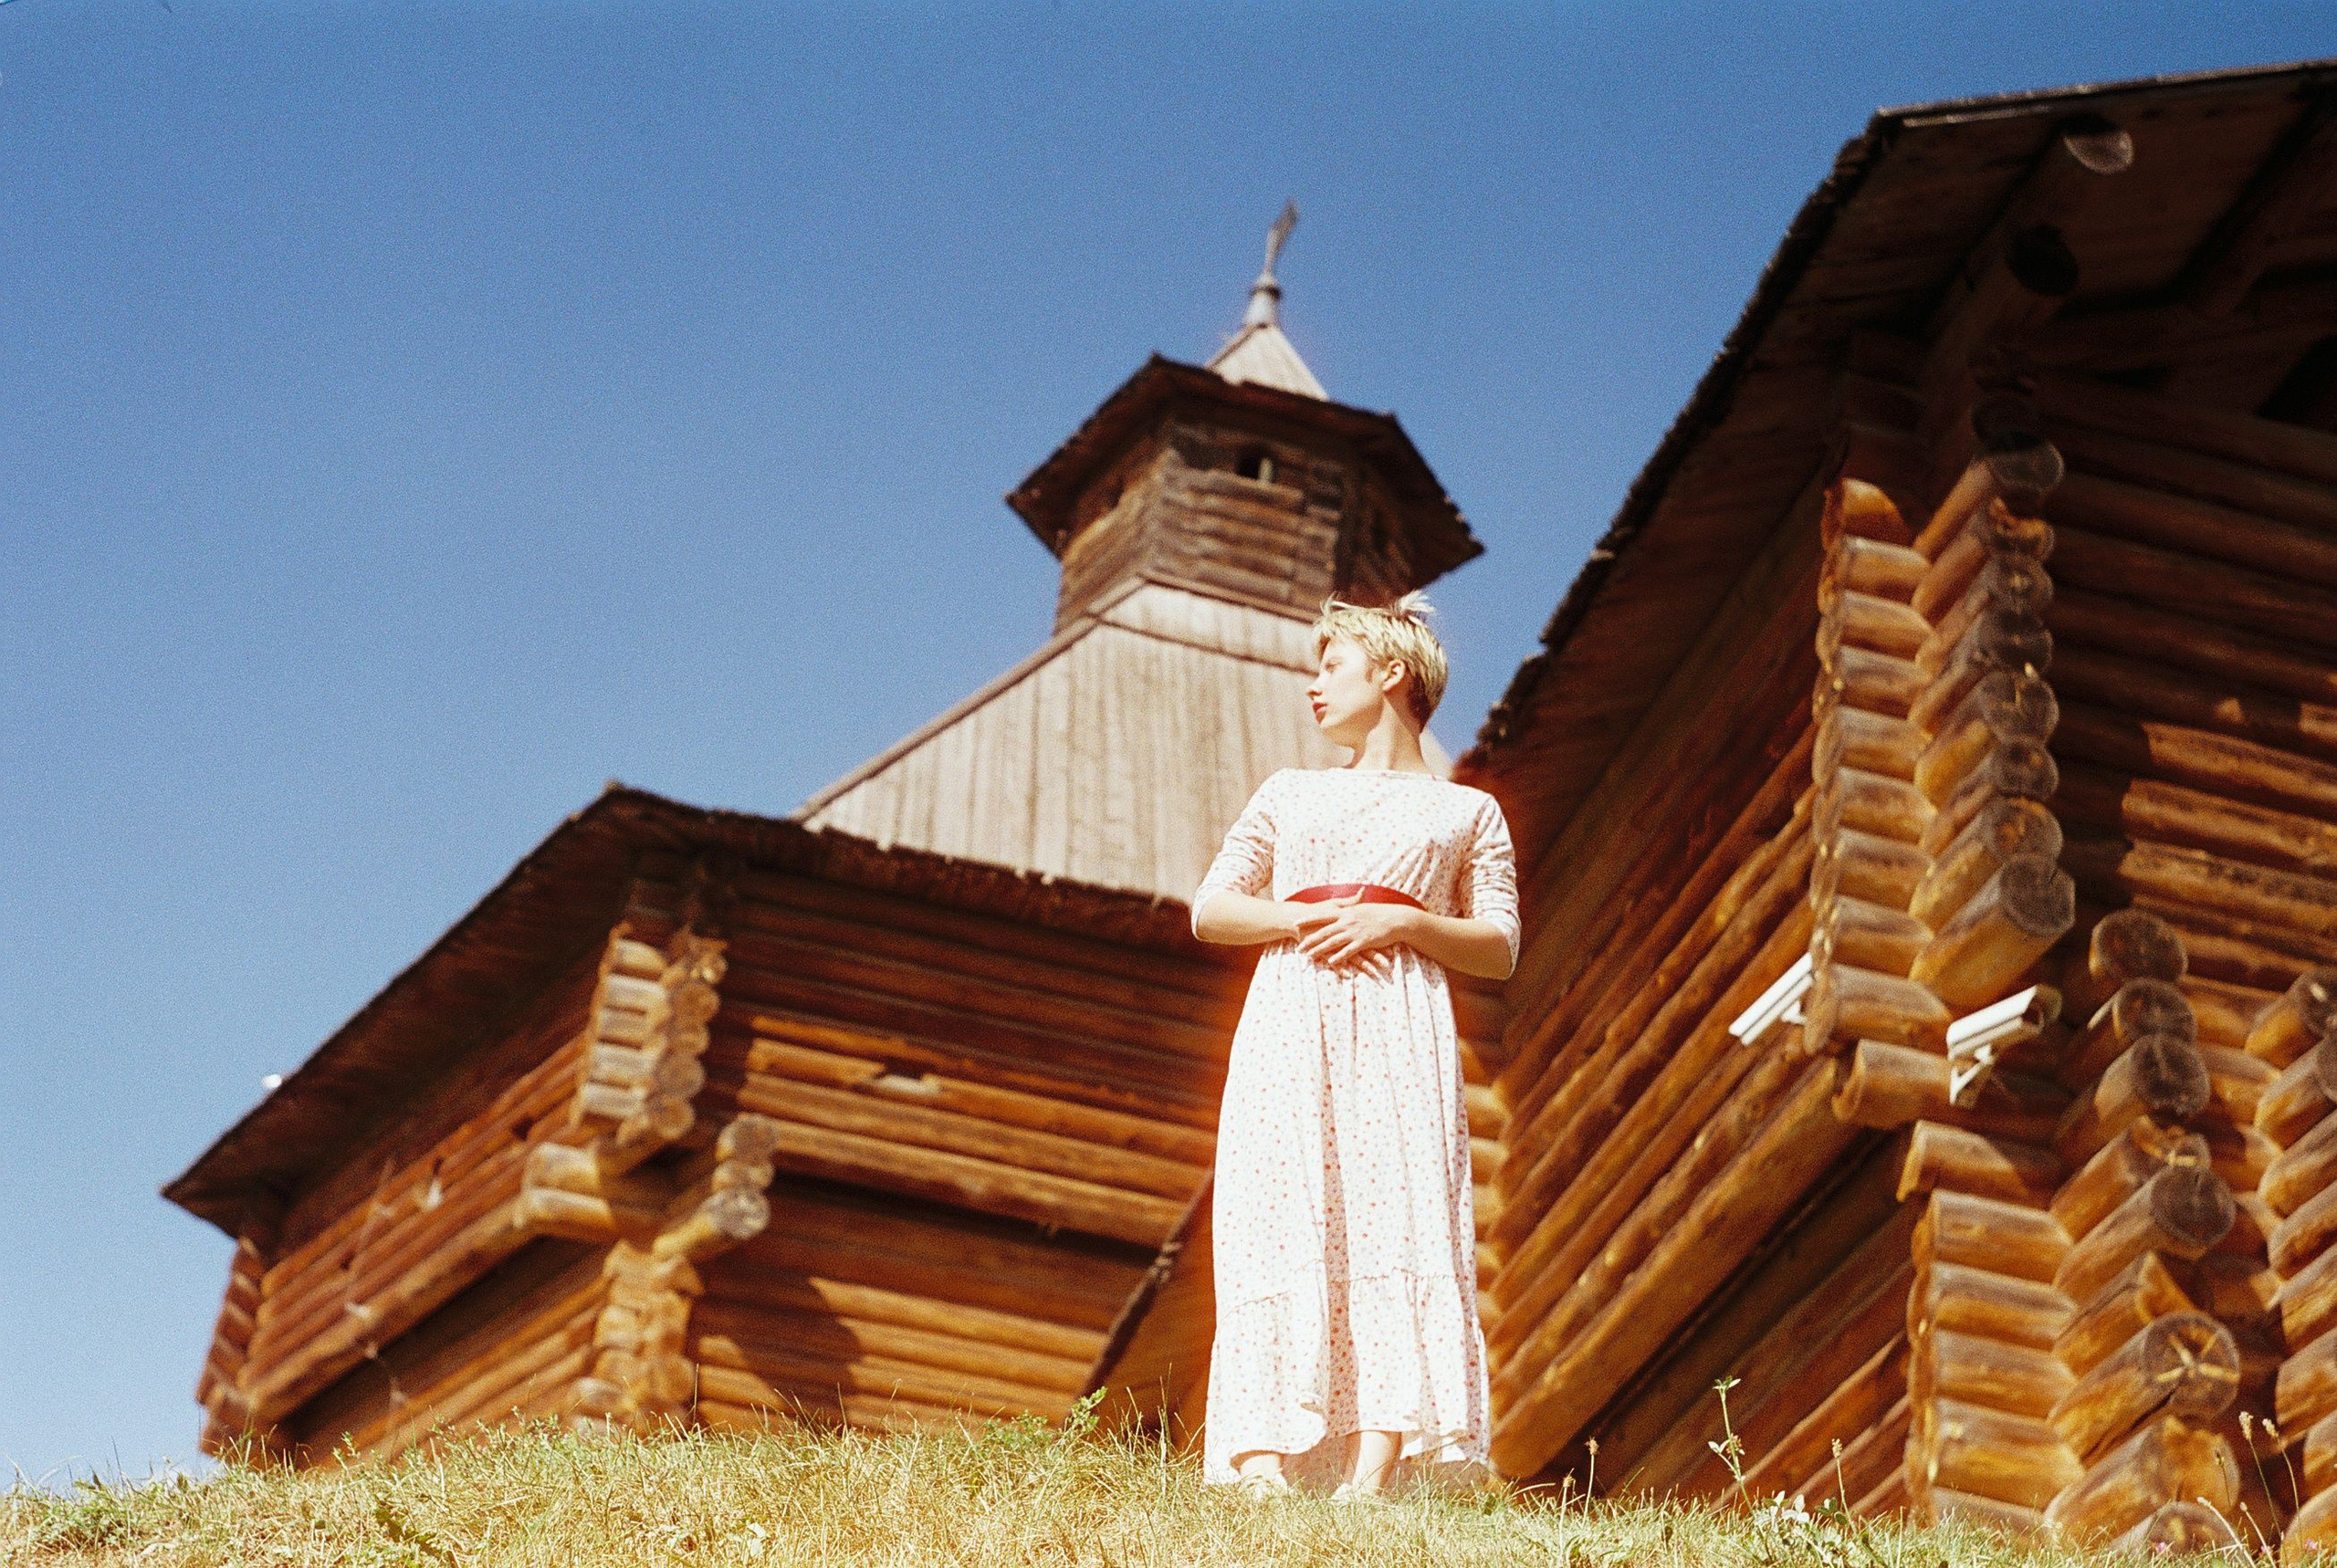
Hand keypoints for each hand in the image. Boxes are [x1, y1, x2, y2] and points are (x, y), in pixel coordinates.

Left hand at [1290, 894, 1410, 979]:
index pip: (1322, 915)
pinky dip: (1339, 956)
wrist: (1395, 918)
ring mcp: (1355, 931)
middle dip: (1310, 940)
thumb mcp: (1361, 907)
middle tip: (1298, 947)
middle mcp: (1347, 921)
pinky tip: (1330, 962)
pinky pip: (1349, 950)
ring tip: (1309, 956)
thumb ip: (1349, 906)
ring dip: (1320, 949)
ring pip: (1333, 941)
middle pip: (1324, 931)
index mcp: (1345, 912)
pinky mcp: (1364, 941)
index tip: (1296, 923)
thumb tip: (1341, 904)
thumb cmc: (1378, 913)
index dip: (1309, 919)